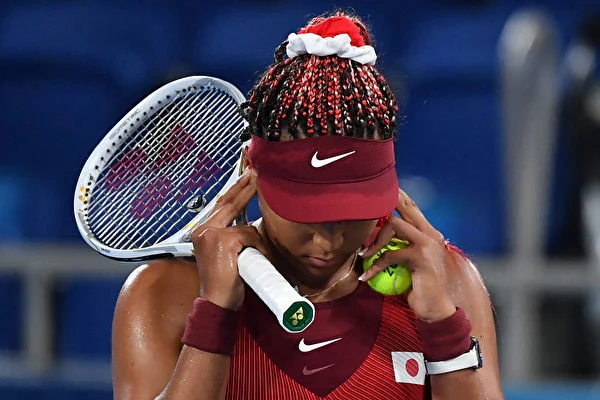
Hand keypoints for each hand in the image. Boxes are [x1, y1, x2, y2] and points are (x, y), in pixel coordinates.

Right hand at [191, 169, 267, 310]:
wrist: (217, 302)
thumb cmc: (225, 282)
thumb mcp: (226, 254)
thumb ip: (232, 235)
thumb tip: (250, 222)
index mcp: (202, 232)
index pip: (221, 204)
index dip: (235, 189)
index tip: (247, 176)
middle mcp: (202, 230)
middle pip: (229, 202)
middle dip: (246, 187)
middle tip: (257, 173)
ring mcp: (211, 234)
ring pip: (245, 226)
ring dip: (256, 243)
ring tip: (255, 258)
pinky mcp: (224, 240)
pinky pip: (250, 236)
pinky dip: (258, 249)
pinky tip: (254, 261)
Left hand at [359, 188, 455, 321]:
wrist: (436, 309)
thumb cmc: (420, 287)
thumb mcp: (410, 262)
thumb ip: (401, 247)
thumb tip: (378, 236)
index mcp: (430, 234)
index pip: (413, 208)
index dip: (399, 197)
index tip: (384, 191)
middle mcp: (431, 234)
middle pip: (406, 208)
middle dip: (387, 203)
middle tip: (369, 204)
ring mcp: (428, 244)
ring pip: (395, 225)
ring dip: (376, 240)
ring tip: (365, 255)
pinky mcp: (421, 257)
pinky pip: (391, 254)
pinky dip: (375, 264)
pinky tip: (366, 276)